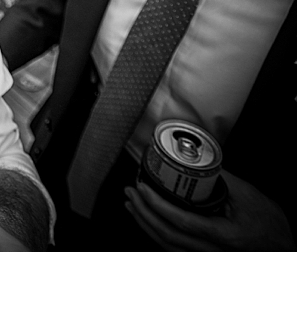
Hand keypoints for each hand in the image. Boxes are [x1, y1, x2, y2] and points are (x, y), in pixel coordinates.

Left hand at [125, 171, 293, 250]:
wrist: (281, 246)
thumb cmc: (268, 223)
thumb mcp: (248, 196)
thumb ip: (221, 178)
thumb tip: (197, 158)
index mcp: (223, 235)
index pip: (182, 222)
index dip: (158, 206)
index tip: (143, 188)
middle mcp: (211, 250)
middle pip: (167, 235)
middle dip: (144, 212)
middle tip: (131, 192)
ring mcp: (205, 256)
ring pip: (166, 245)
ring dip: (145, 223)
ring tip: (131, 203)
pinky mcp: (201, 255)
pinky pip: (172, 248)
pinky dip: (155, 233)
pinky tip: (146, 220)